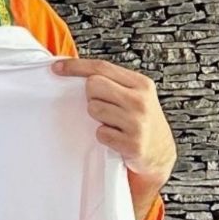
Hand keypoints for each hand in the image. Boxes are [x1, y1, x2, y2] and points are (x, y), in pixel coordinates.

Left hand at [50, 57, 177, 181]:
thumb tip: (79, 74)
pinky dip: (104, 136)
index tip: (57, 68)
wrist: (160, 153)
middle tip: (104, 106)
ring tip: (114, 124)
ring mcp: (137, 122)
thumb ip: (115, 83)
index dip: (76, 66)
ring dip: (98, 119)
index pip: (102, 67)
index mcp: (141, 84)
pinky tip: (117, 138)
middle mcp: (140, 100)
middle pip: (94, 85)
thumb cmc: (143, 122)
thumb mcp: (137, 96)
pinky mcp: (132, 143)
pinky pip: (100, 133)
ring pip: (94, 109)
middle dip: (92, 96)